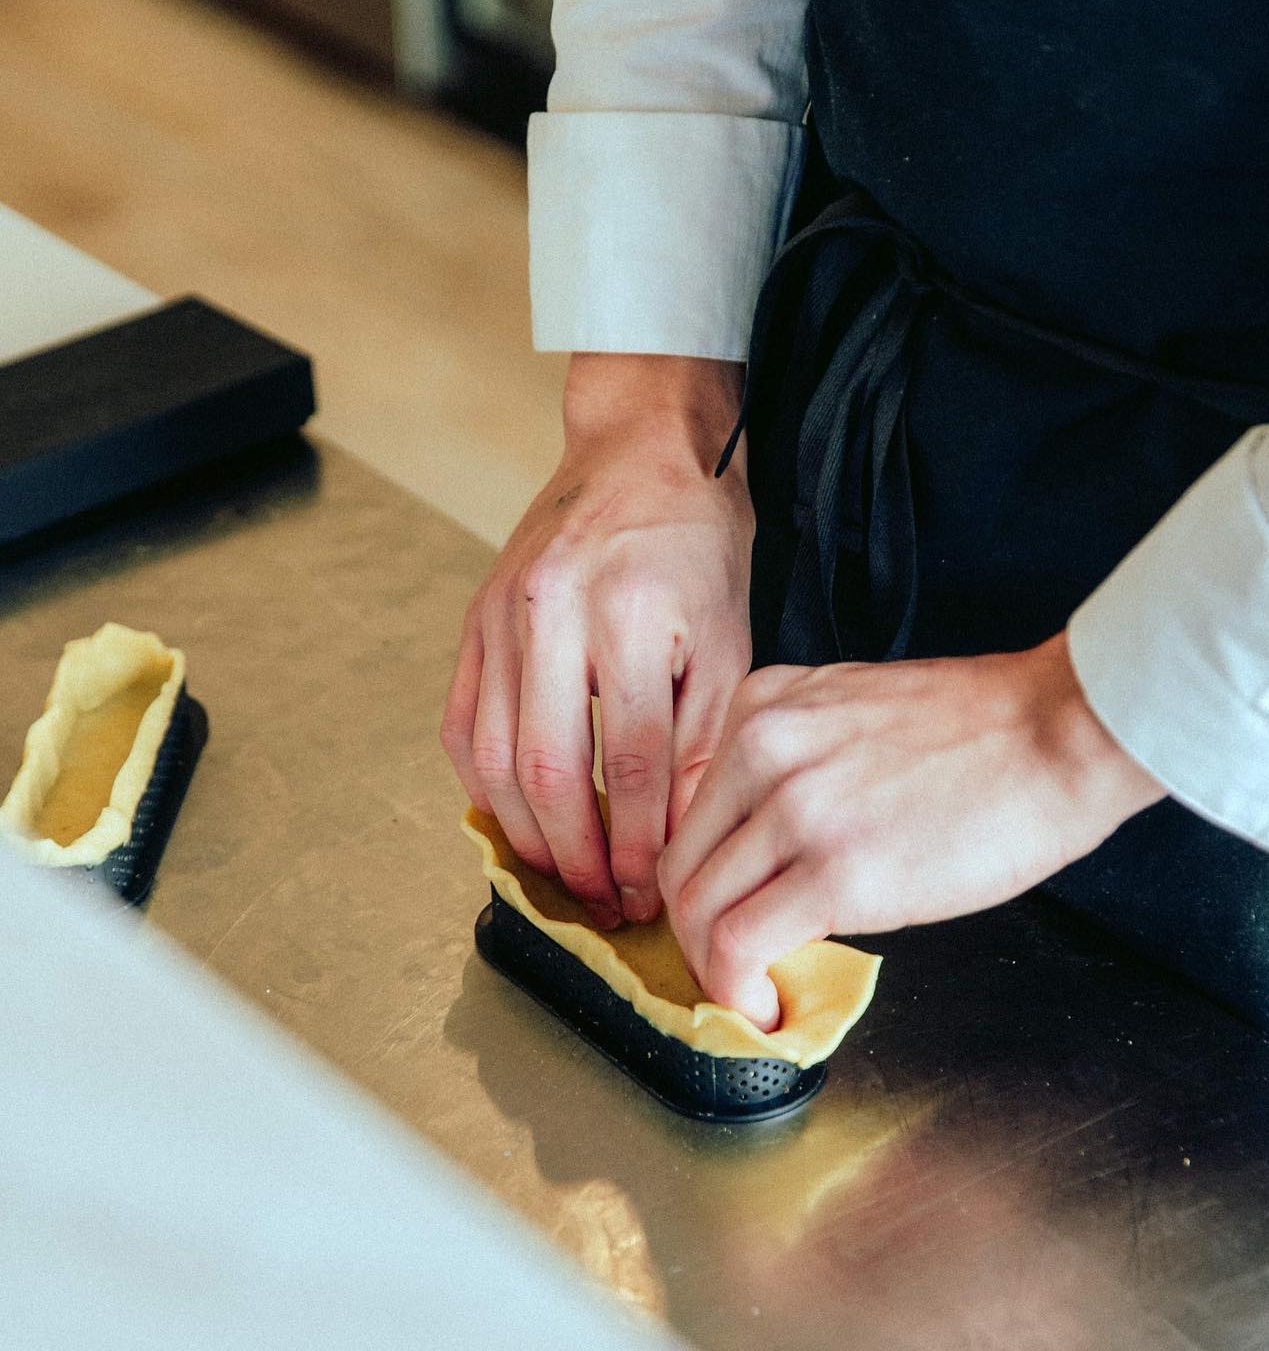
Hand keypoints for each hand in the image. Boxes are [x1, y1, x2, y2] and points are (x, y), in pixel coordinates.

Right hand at [442, 354, 753, 927]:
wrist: (637, 451)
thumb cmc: (694, 536)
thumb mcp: (730, 634)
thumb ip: (703, 735)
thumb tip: (687, 833)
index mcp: (630, 614)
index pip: (632, 762)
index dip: (640, 842)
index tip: (652, 888)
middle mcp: (552, 615)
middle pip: (549, 770)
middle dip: (576, 855)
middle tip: (603, 899)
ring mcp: (499, 617)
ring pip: (489, 757)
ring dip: (523, 832)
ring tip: (561, 874)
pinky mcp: (472, 620)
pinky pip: (457, 722)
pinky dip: (480, 783)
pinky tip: (513, 815)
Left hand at [658, 633, 1164, 1027]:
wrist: (1060, 732)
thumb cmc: (984, 731)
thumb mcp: (853, 714)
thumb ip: (794, 767)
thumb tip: (770, 853)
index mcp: (763, 706)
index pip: (693, 812)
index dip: (708, 882)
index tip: (732, 918)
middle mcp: (761, 747)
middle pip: (682, 866)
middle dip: (699, 935)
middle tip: (739, 970)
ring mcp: (794, 807)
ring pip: (698, 912)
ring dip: (719, 971)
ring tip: (760, 993)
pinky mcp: (835, 870)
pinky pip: (740, 946)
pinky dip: (739, 993)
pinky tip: (772, 1008)